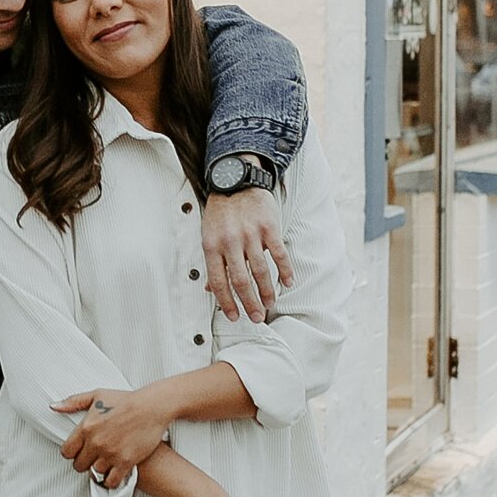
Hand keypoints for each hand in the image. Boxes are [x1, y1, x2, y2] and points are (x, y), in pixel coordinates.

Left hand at [55, 388, 171, 491]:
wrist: (151, 407)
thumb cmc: (125, 399)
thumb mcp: (96, 395)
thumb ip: (73, 402)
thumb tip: (53, 407)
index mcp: (86, 427)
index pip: (67, 452)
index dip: (71, 454)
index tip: (79, 452)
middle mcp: (95, 442)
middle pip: (79, 465)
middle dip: (84, 463)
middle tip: (93, 459)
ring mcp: (110, 453)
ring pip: (94, 473)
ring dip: (98, 471)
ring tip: (104, 465)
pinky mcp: (126, 462)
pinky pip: (111, 481)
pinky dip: (111, 481)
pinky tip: (114, 474)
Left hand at [201, 185, 294, 324]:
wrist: (236, 178)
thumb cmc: (221, 210)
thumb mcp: (208, 234)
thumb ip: (212, 261)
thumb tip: (210, 289)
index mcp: (212, 245)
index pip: (219, 281)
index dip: (226, 302)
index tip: (233, 316)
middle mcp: (230, 241)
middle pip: (241, 281)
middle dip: (249, 303)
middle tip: (256, 318)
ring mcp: (251, 234)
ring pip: (261, 271)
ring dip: (267, 292)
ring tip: (270, 305)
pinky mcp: (269, 227)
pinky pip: (278, 254)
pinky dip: (285, 270)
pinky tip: (288, 282)